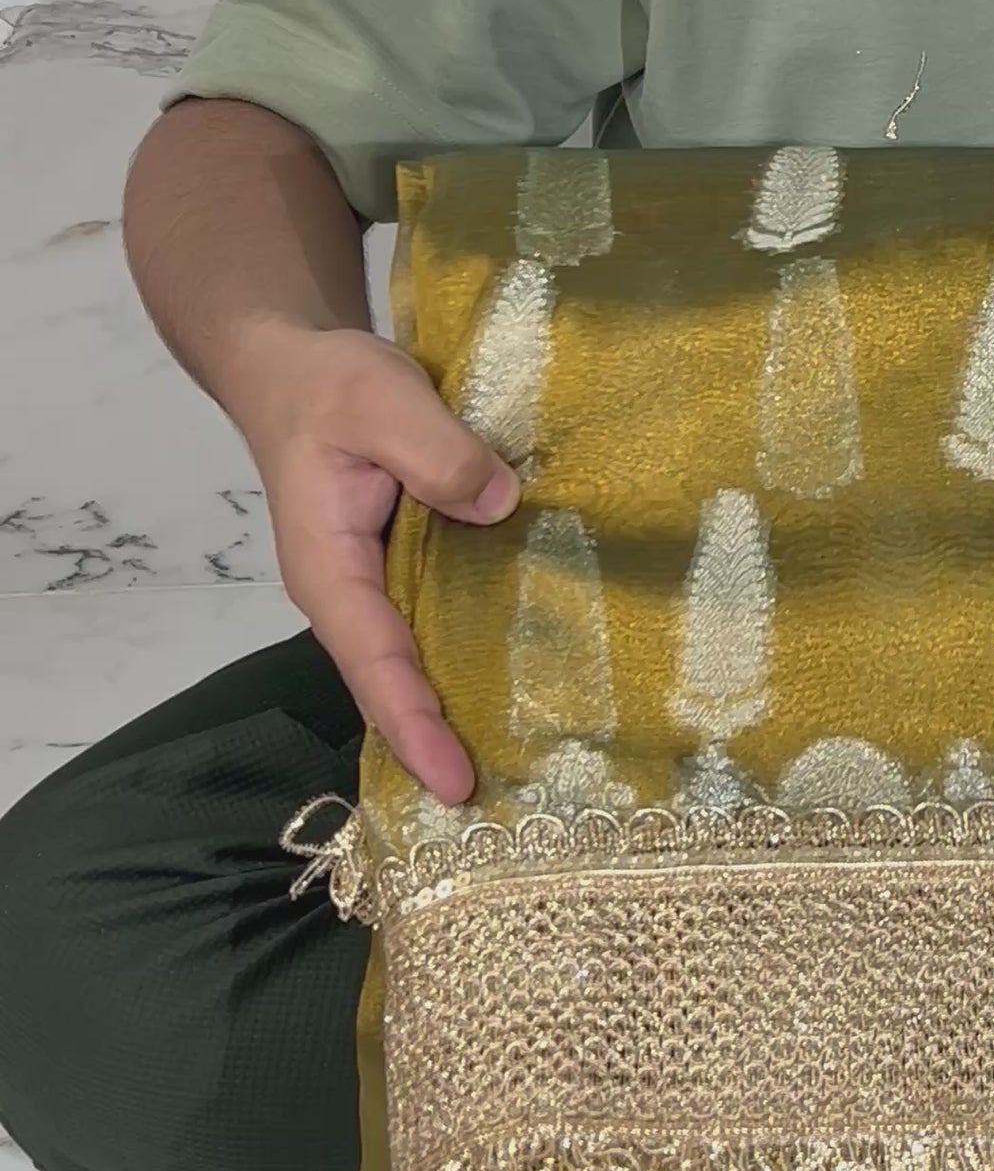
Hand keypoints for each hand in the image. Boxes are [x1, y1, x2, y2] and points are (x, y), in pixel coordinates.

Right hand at [227, 319, 519, 801]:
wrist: (290, 366)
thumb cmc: (326, 385)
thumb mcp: (380, 398)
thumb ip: (437, 450)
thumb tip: (500, 504)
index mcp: (329, 569)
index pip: (374, 662)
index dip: (413, 723)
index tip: (454, 781)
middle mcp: (349, 592)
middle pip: (392, 684)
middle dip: (436, 744)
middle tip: (505, 805)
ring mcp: (375, 583)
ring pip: (416, 659)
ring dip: (457, 708)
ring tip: (526, 765)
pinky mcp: (403, 564)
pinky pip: (435, 621)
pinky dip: (469, 654)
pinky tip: (527, 674)